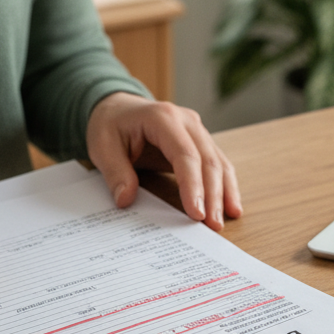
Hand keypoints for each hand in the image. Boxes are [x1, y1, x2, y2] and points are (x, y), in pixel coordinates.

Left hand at [86, 93, 241, 229]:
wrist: (118, 108)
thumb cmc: (111, 125)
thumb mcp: (102, 146)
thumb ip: (115, 172)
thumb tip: (126, 199)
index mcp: (163, 117)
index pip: (185, 155)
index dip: (193, 186)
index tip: (196, 213)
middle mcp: (187, 121)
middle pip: (208, 160)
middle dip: (213, 195)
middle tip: (213, 225)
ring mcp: (197, 130)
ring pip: (219, 163)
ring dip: (224, 194)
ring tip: (222, 221)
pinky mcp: (200, 142)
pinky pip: (218, 164)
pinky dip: (225, 186)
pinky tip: (231, 207)